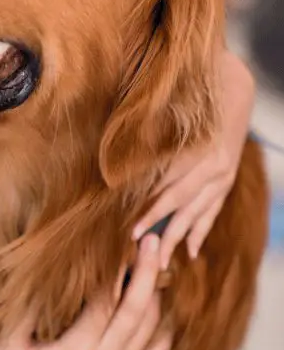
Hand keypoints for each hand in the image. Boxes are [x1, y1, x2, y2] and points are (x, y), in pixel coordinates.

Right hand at [0, 234, 171, 349]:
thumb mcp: (11, 343)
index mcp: (80, 349)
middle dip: (146, 272)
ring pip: (152, 326)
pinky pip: (157, 349)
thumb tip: (37, 272)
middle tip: (151, 242)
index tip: (119, 243)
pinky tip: (159, 304)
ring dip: (155, 293)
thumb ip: (26, 309)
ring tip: (154, 263)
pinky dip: (163, 325)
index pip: (106, 301)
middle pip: (138, 309)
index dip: (115, 270)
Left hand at [132, 49, 254, 268]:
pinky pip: (213, 211)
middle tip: (138, 250)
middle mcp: (215, 169)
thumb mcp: (167, 113)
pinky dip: (201, 230)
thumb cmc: (191, 97)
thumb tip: (115, 161)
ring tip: (163, 261)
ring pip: (199, 213)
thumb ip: (145, 137)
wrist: (232, 87)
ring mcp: (224, 177)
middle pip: (183, 206)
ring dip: (180, 237)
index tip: (130, 229)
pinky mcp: (226, 181)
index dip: (149, 211)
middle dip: (161, 229)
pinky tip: (191, 251)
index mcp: (198, 154)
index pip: (169, 190)